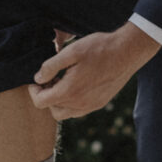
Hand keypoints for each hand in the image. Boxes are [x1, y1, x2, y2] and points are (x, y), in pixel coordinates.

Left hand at [28, 22, 159, 121]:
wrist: (127, 52)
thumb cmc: (99, 48)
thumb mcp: (71, 51)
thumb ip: (51, 66)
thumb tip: (38, 78)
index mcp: (69, 91)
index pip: (40, 102)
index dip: (34, 91)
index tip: (38, 79)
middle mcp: (79, 104)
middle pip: (51, 110)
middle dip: (47, 96)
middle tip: (51, 78)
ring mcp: (91, 106)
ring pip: (65, 113)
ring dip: (59, 101)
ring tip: (63, 81)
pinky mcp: (100, 104)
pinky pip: (78, 111)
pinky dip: (72, 102)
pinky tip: (77, 84)